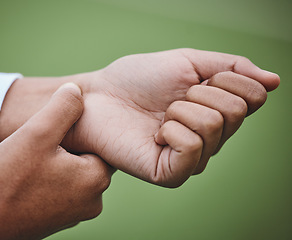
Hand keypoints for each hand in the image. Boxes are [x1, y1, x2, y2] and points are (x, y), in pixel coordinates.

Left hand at [0, 48, 279, 187]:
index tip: (194, 79)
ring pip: (214, 126)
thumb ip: (232, 68)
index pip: (253, 98)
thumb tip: (275, 81)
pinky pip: (192, 147)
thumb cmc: (137, 79)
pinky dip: (172, 130)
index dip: (226, 80)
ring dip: (181, 109)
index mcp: (216, 112)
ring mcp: (192, 159)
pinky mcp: (170, 173)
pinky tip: (155, 133)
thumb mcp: (188, 62)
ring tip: (159, 116)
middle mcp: (210, 139)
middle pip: (236, 112)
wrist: (98, 97)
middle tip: (170, 99)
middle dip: (200, 93)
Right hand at [0, 83, 112, 239]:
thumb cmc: (9, 181)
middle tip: (46, 142)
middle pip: (88, 158)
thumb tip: (77, 91)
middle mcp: (93, 200)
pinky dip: (53, 179)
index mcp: (96, 178)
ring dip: (60, 163)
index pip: (100, 143)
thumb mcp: (37, 134)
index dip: (80, 131)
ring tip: (37, 160)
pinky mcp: (61, 219)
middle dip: (69, 147)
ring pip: (74, 173)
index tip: (60, 129)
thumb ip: (62, 109)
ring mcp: (77, 212)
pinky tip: (34, 176)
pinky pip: (64, 188)